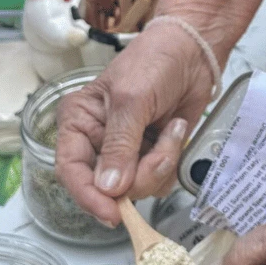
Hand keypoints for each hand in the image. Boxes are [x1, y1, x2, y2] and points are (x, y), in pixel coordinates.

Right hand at [54, 16, 215, 224]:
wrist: (195, 51)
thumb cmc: (155, 60)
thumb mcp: (132, 99)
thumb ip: (119, 145)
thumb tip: (108, 188)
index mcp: (78, 122)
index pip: (71, 170)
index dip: (88, 197)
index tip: (113, 213)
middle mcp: (98, 141)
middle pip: (107, 187)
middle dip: (139, 175)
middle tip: (160, 150)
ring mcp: (127, 151)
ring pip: (137, 187)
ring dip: (161, 163)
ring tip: (171, 130)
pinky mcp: (152, 154)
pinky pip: (159, 180)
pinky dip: (172, 159)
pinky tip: (176, 130)